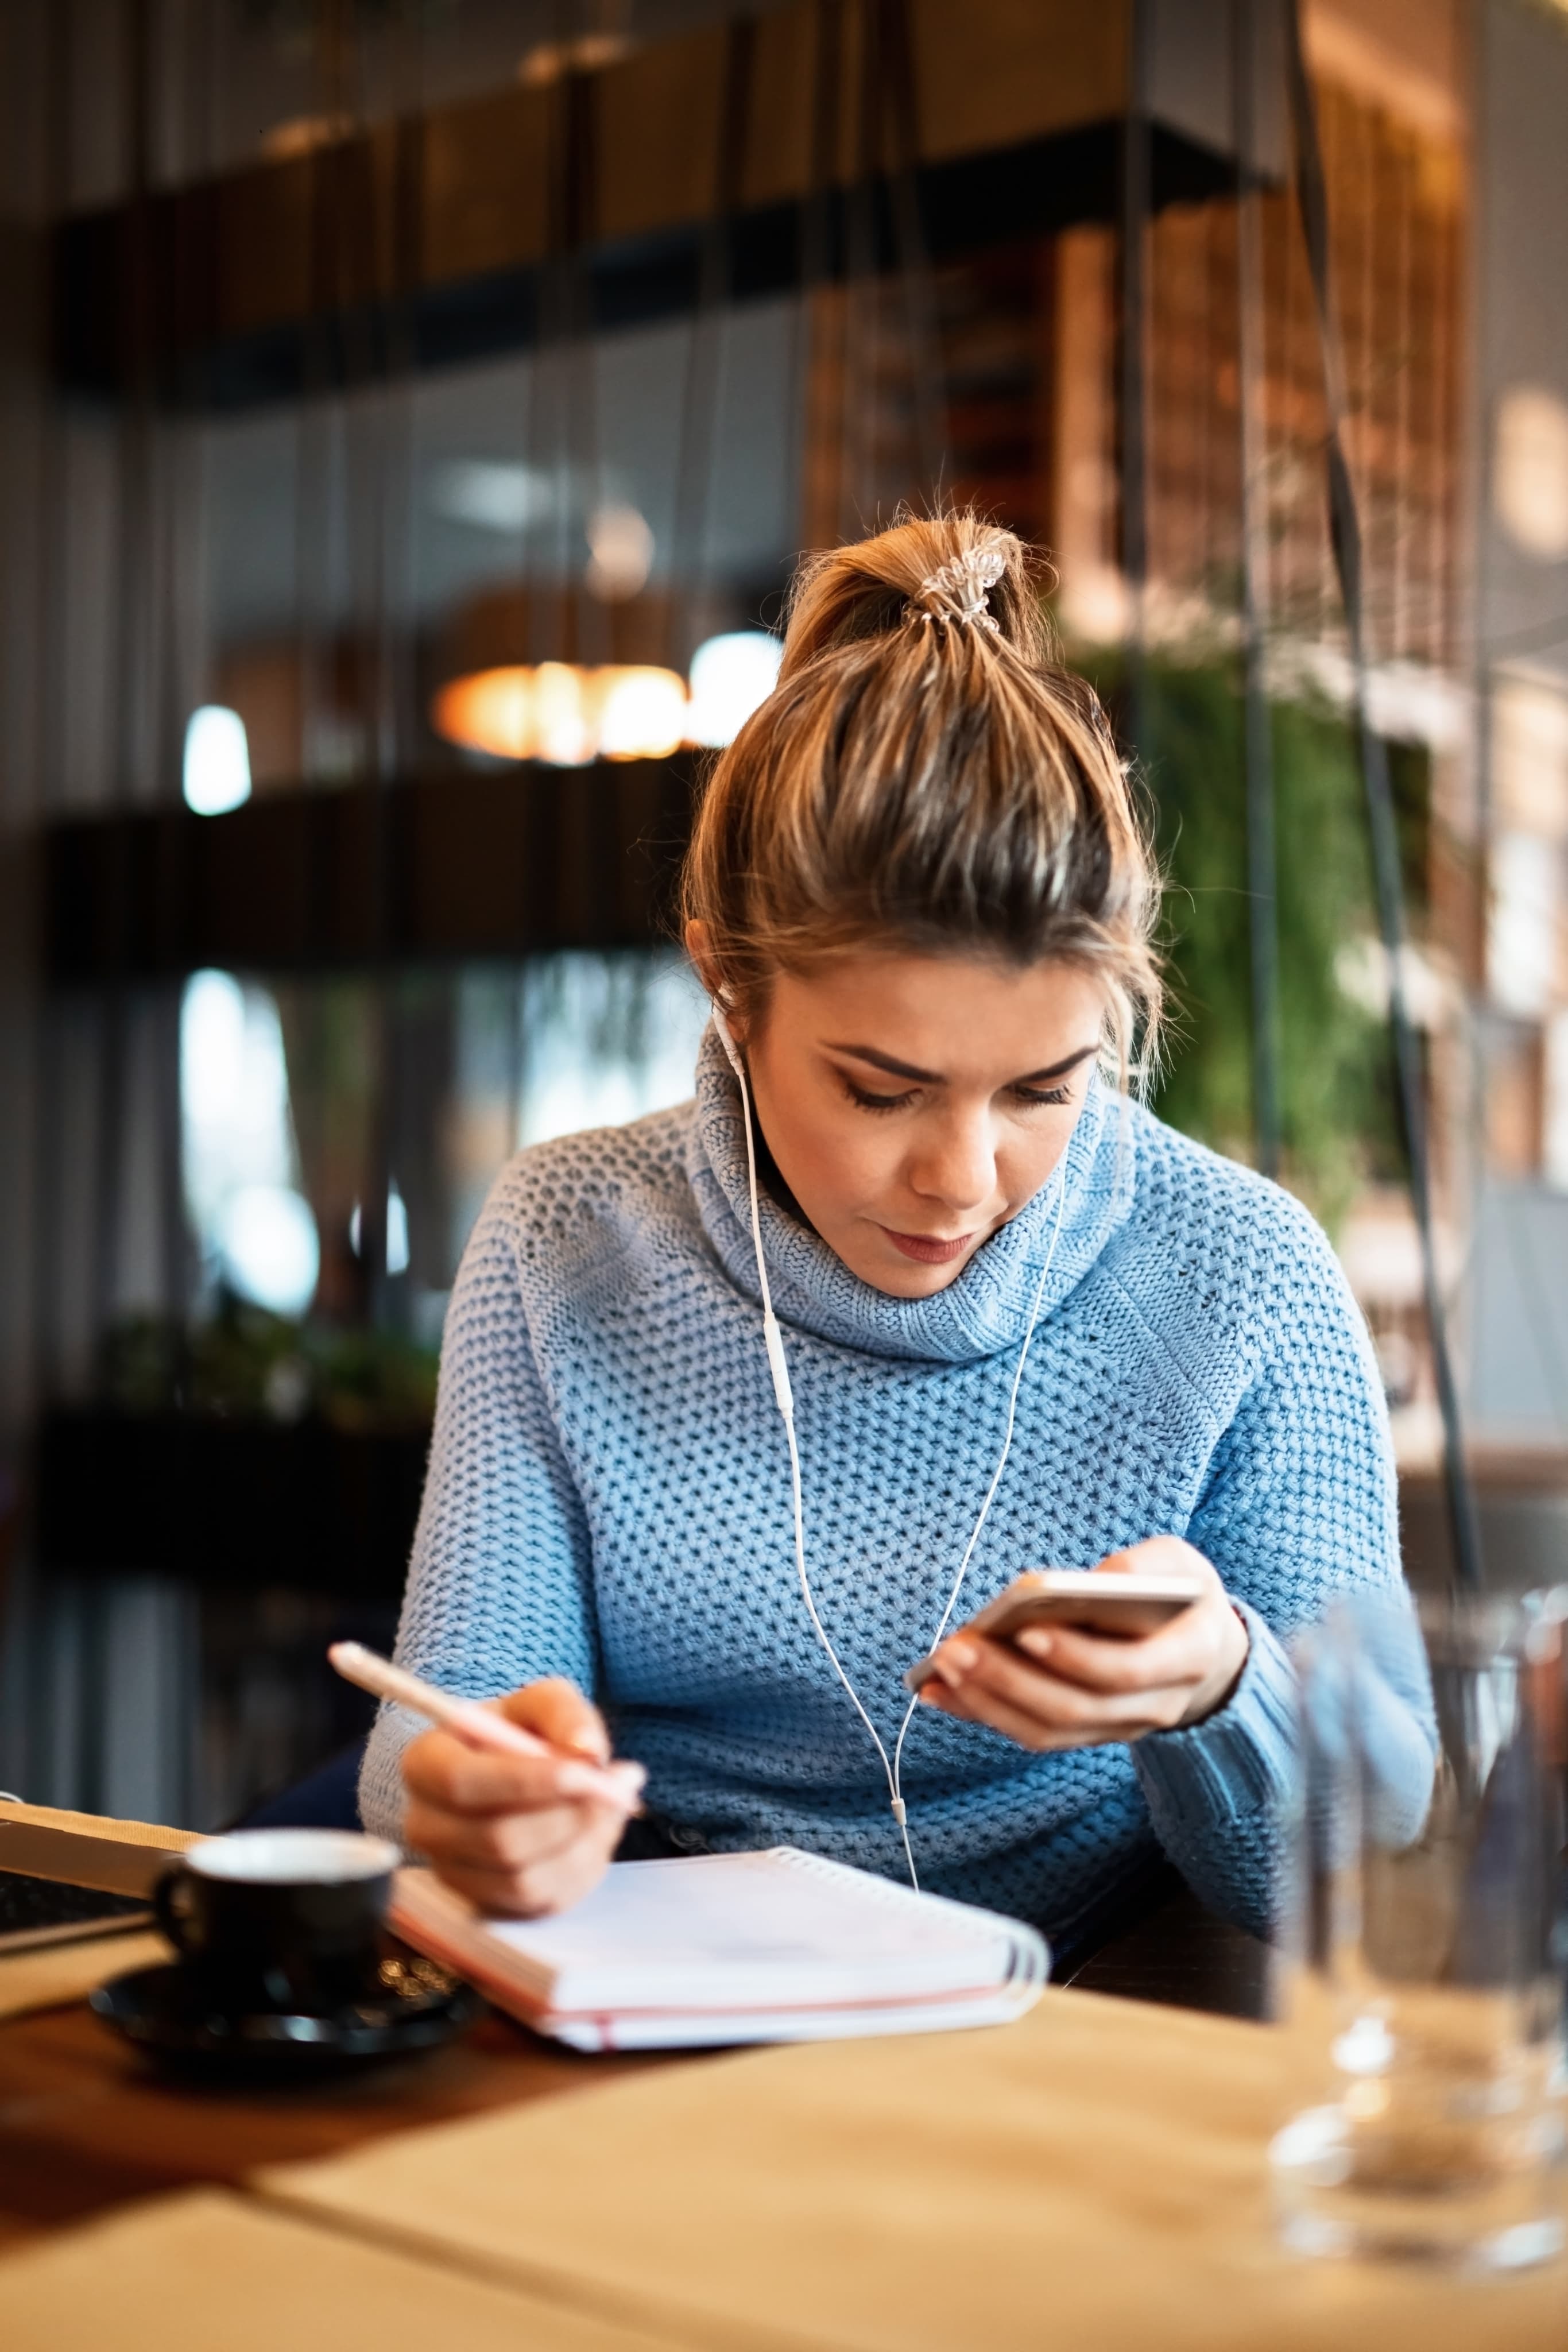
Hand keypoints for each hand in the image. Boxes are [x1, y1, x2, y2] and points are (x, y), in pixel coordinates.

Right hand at [402, 1678, 644, 1917]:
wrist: (518, 1774)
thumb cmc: (522, 1733)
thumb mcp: (544, 1703)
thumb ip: (566, 1714)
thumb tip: (586, 1750)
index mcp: (426, 1763)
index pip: (462, 1782)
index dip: (526, 1783)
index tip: (584, 1772)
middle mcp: (426, 1824)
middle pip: (497, 1839)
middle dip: (568, 1817)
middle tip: (617, 1788)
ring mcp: (451, 1871)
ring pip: (523, 1878)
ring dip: (582, 1844)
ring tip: (611, 1804)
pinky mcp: (483, 1904)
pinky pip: (538, 1903)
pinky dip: (580, 1870)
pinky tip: (594, 1834)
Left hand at [918, 1538, 1248, 1752]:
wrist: (1203, 1649)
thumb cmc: (1181, 1594)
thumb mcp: (1179, 1563)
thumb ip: (1143, 1567)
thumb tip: (1090, 1583)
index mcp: (1189, 1657)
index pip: (1126, 1670)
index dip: (1075, 1655)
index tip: (1025, 1629)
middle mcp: (1158, 1706)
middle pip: (1076, 1706)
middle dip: (1011, 1679)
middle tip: (957, 1648)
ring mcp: (1120, 1729)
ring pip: (1048, 1730)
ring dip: (989, 1700)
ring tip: (943, 1664)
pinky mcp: (1086, 1734)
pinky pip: (1031, 1733)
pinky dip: (982, 1712)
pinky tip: (937, 1690)